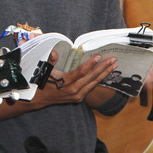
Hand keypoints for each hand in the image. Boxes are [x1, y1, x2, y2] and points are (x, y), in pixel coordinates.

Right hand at [0, 53, 117, 120]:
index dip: (91, 63)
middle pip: (92, 77)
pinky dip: (98, 79)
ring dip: (104, 74)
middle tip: (114, 60)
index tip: (99, 56)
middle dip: (104, 68)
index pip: (82, 72)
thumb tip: (54, 52)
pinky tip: (104, 74)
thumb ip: (50, 62)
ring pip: (94, 83)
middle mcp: (74, 90)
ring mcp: (77, 95)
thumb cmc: (42, 83)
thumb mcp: (44, 72)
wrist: (39, 100)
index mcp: (66, 83)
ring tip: (114, 65)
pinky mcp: (79, 97)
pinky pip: (91, 87)